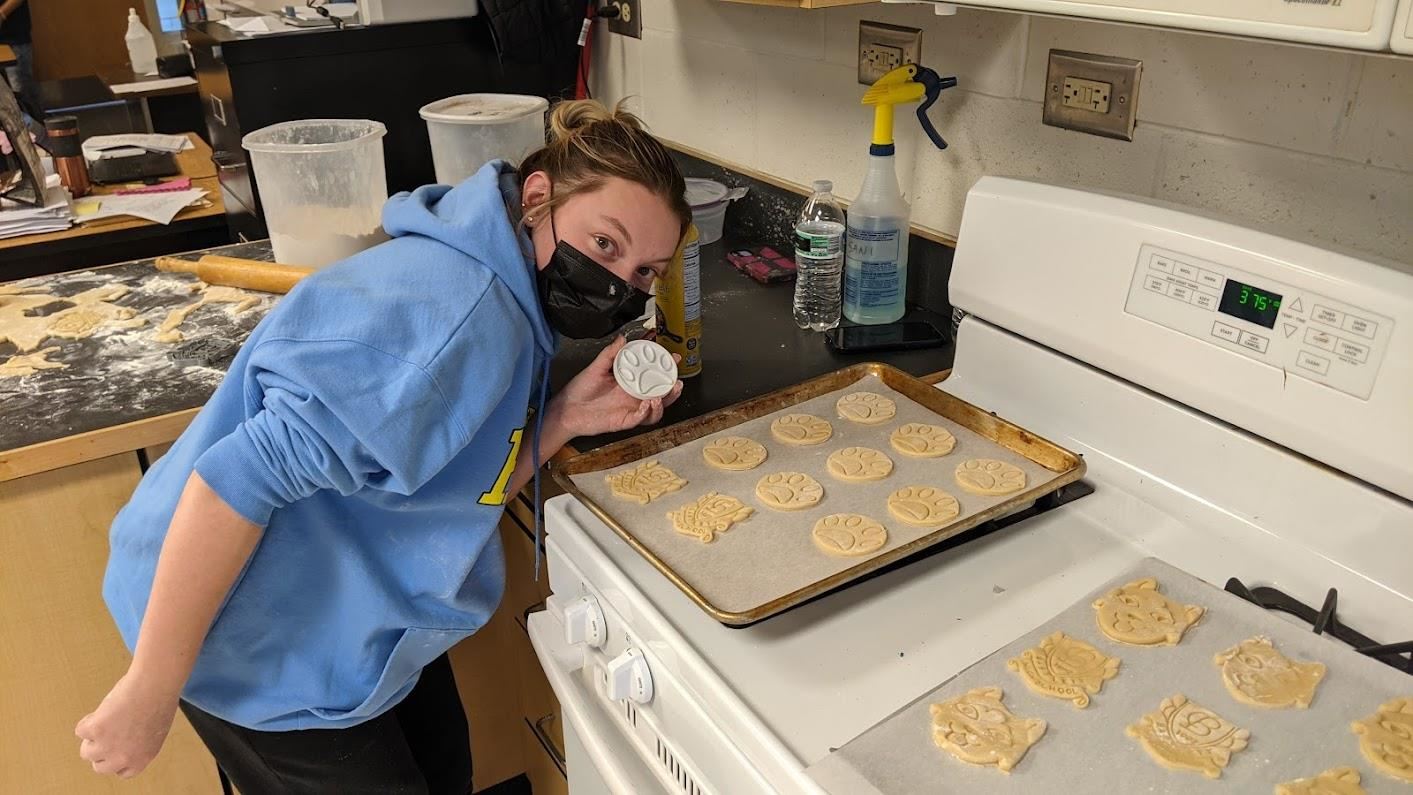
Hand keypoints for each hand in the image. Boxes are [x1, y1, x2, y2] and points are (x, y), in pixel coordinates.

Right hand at [75, 672, 179, 778]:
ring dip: (92, 736)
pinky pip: (80, 730)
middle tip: (107, 732)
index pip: (122, 772)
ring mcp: (108, 746)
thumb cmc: (158, 700)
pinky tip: (105, 709)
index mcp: (142, 758)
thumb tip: (121, 742)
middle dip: (101, 750)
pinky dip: (88, 719)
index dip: (116, 759)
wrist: (154, 685)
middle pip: (100, 767)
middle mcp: (124, 758)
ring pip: (86, 751)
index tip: (115, 748)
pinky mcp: (95, 731)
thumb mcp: (154, 731)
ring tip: (107, 718)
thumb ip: (138, 743)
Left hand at [549, 336, 683, 437]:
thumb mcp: (596, 367)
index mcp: (630, 382)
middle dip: (673, 388)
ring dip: (663, 403)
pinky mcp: (624, 421)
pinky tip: (647, 405)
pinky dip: (646, 413)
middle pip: (661, 394)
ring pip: (656, 410)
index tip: (673, 357)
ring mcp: (630, 409)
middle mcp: (633, 396)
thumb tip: (622, 338)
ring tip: (662, 395)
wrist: (566, 409)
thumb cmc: (580, 390)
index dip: (665, 367)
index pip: (653, 374)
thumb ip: (610, 353)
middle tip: (677, 380)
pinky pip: (640, 419)